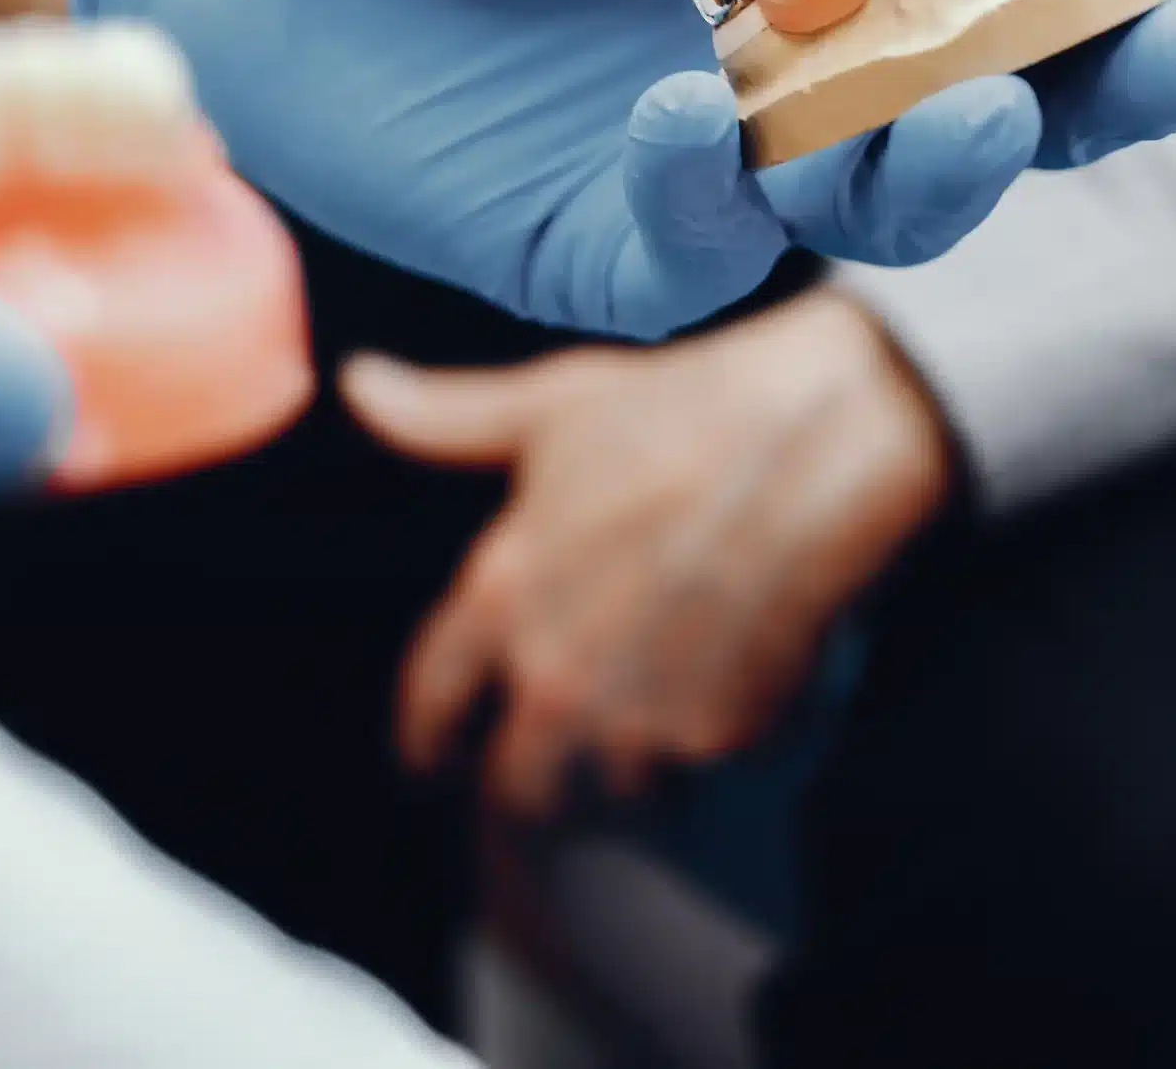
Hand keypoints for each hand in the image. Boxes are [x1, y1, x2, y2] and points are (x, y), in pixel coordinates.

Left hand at [79, 0, 1175, 339]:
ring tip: (969, 107)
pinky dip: (705, 188)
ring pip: (895, 204)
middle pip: (1023, 99)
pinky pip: (699, 250)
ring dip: (951, 162)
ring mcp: (723, 162)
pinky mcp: (610, 247)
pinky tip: (674, 113)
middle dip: (1116, 79)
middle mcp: (813, 58)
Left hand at [344, 288, 949, 817]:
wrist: (818, 437)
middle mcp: (554, 672)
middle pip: (516, 785)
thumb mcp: (550, 407)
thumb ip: (444, 418)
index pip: (429, 706)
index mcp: (498, 595)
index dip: (424, 743)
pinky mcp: (720, 732)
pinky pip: (696, 768)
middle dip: (529, 781)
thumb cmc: (682, 408)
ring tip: (652, 727)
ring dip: (625, 771)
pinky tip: (728, 688)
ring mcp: (637, 711)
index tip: (428, 763)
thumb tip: (357, 383)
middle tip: (554, 769)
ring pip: (610, 792)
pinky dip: (707, 745)